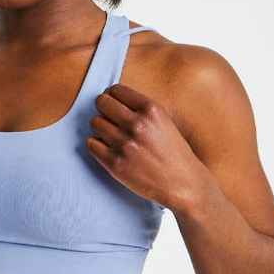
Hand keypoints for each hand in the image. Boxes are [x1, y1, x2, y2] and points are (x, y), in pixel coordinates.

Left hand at [86, 84, 212, 212]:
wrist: (182, 183)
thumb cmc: (174, 153)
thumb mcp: (164, 122)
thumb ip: (141, 110)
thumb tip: (112, 98)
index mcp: (151, 110)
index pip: (116, 90)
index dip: (111, 96)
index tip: (112, 103)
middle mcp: (137, 124)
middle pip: (102, 103)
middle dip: (103, 109)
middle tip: (108, 119)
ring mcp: (125, 144)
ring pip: (95, 123)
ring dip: (100, 128)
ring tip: (111, 136)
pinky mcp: (115, 164)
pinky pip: (91, 144)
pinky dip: (96, 145)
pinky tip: (107, 149)